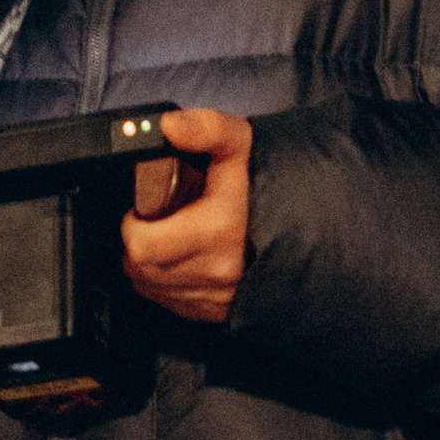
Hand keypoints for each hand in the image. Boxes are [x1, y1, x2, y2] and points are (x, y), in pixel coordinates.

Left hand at [120, 107, 251, 325]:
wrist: (308, 225)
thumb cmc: (267, 184)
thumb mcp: (238, 143)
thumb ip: (204, 128)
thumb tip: (168, 127)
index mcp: (215, 231)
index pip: (141, 247)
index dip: (131, 226)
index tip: (142, 211)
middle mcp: (216, 270)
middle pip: (141, 270)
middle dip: (138, 245)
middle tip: (153, 223)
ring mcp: (217, 295)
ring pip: (153, 289)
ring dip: (150, 266)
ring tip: (167, 239)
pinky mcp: (218, 311)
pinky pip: (173, 304)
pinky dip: (168, 284)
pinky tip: (182, 261)